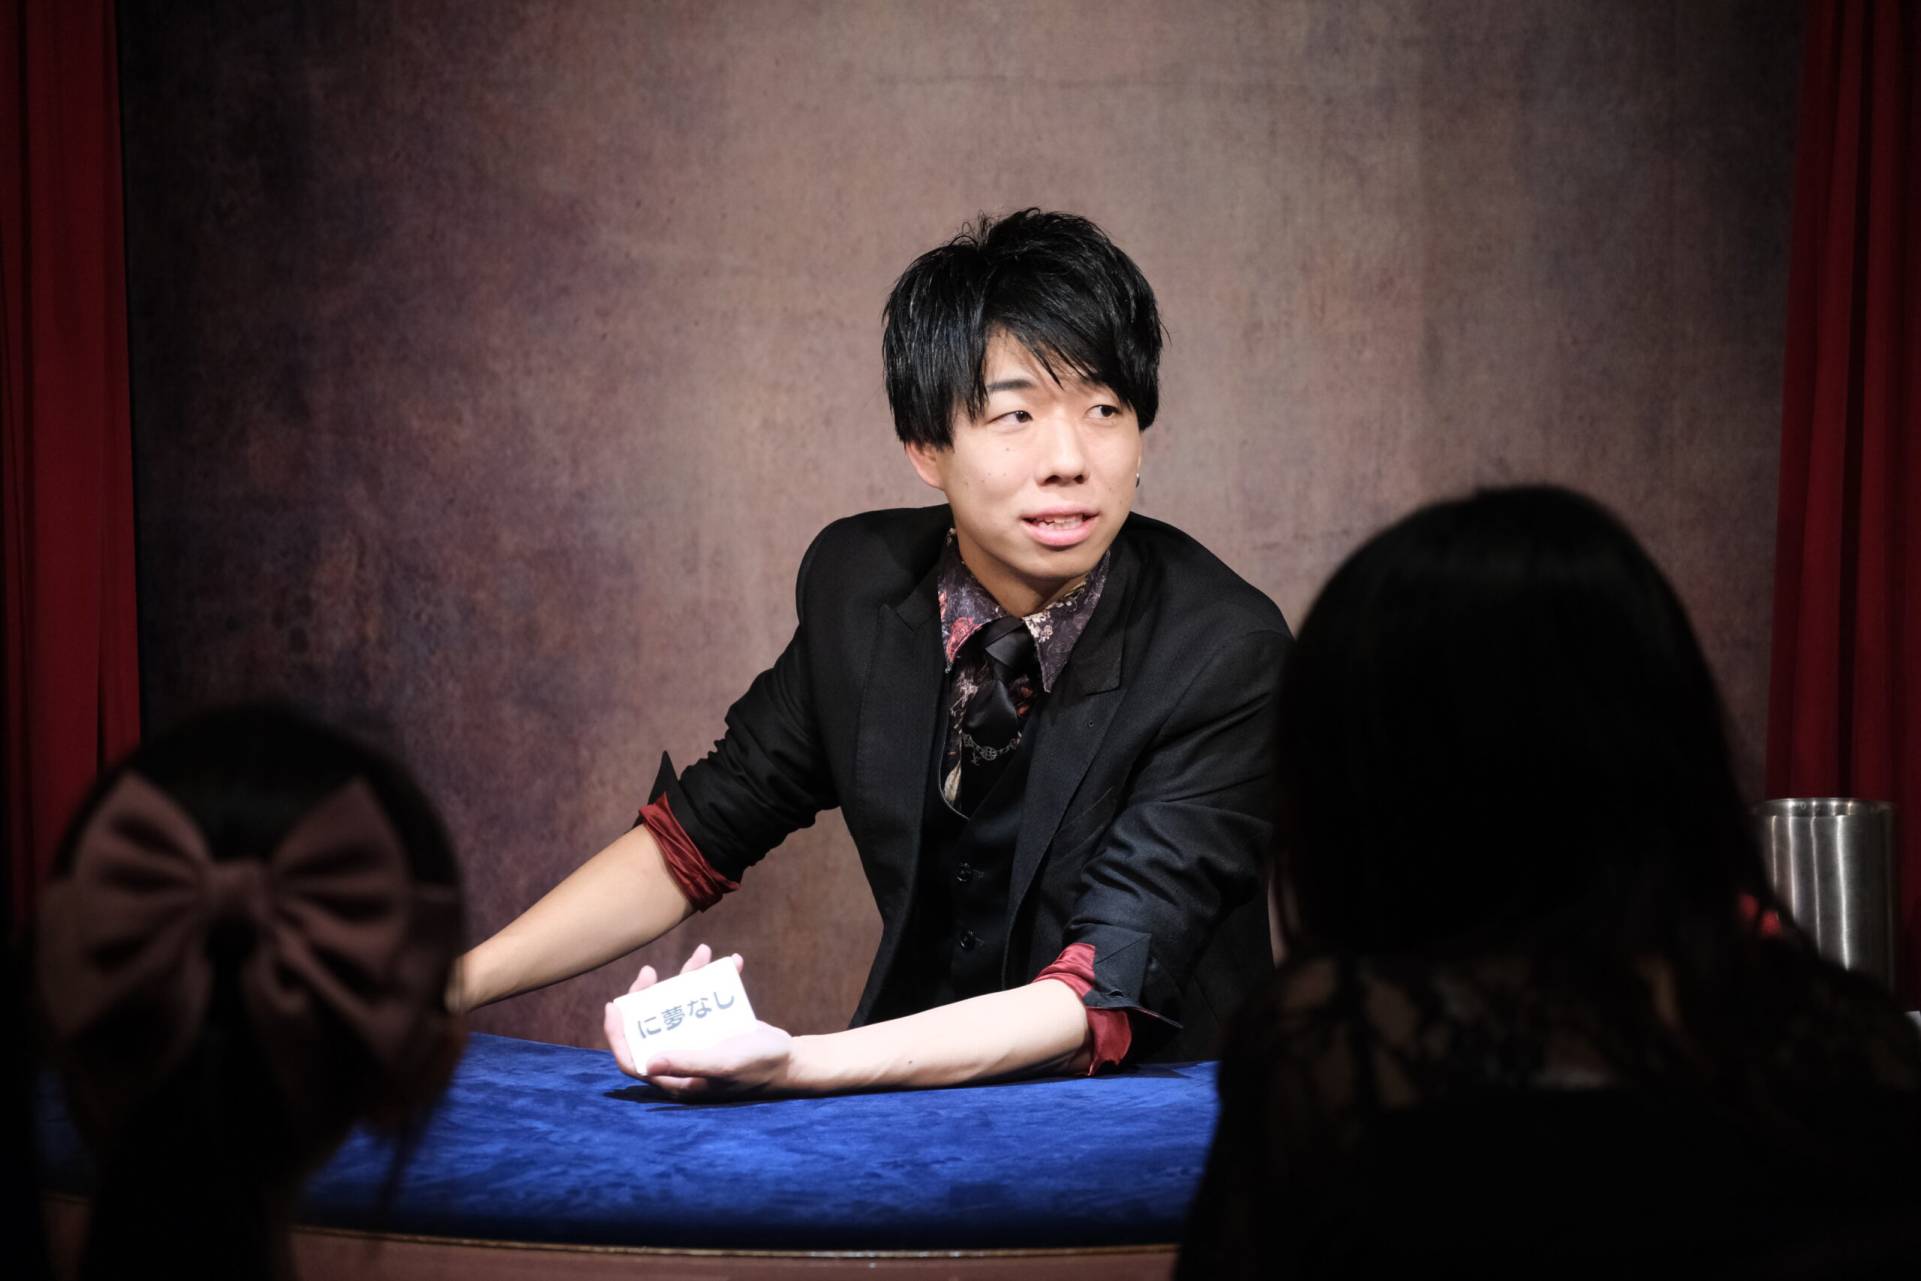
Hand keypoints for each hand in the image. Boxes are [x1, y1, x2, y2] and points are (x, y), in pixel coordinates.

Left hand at [601, 943, 796, 1099]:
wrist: (790, 1060)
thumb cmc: (757, 1067)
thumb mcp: (724, 1065)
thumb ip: (688, 1063)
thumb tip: (647, 1061)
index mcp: (676, 1075)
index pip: (633, 1060)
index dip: (618, 1035)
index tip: (615, 1006)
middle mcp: (681, 1056)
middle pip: (651, 1025)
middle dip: (646, 997)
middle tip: (648, 973)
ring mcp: (697, 1039)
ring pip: (679, 1005)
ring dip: (687, 977)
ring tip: (702, 952)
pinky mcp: (715, 1024)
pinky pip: (707, 998)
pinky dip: (718, 977)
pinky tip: (733, 962)